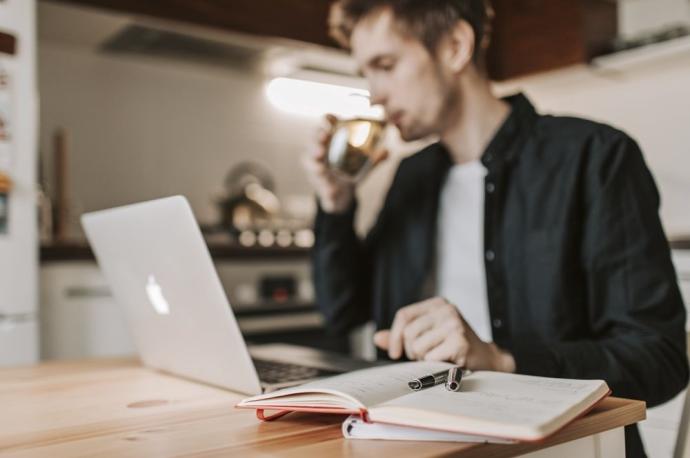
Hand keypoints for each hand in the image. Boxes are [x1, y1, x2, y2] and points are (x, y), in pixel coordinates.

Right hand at [302, 114, 387, 213]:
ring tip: (321, 169)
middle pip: (312, 140)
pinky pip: (320, 187)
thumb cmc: (349, 171)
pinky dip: (326, 189)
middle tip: (323, 139)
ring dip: (315, 165)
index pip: (325, 125)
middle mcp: (319, 152)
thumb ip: (374, 158)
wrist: (341, 194)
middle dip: (316, 140)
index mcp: (330, 141)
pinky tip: (332, 191)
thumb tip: (387, 151)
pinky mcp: (319, 186)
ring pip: (309, 163)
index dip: (325, 120)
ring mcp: (316, 168)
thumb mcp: (363, 163)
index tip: (330, 118)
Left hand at [373, 297, 515, 371]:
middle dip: (412, 351)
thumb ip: (402, 336)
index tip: (395, 353)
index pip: (404, 315)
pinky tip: (447, 362)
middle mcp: (446, 310)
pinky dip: (435, 365)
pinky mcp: (459, 341)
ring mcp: (454, 324)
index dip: (394, 335)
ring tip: (438, 357)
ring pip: (417, 347)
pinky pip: (430, 358)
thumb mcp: (427, 336)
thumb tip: (377, 338)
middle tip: (426, 356)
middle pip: (409, 333)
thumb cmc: (453, 348)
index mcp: (437, 304)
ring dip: (424, 359)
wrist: (486, 360)